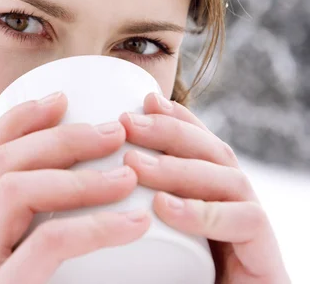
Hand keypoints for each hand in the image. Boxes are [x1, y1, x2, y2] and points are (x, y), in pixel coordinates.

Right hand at [0, 92, 150, 283]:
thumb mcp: (25, 261)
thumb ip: (39, 225)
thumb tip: (95, 171)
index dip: (18, 118)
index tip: (62, 99)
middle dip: (57, 137)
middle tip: (111, 130)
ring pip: (14, 192)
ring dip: (76, 172)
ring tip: (128, 170)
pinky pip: (46, 246)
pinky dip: (93, 224)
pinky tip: (133, 220)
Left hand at [119, 93, 289, 283]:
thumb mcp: (149, 249)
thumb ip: (131, 217)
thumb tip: (94, 182)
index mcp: (211, 202)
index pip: (199, 149)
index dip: (176, 120)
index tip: (142, 99)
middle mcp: (237, 211)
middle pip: (213, 155)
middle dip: (172, 132)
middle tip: (128, 121)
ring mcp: (255, 235)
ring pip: (228, 180)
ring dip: (180, 165)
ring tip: (133, 161)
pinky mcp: (266, 263)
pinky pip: (243, 224)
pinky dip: (202, 212)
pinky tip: (163, 207)